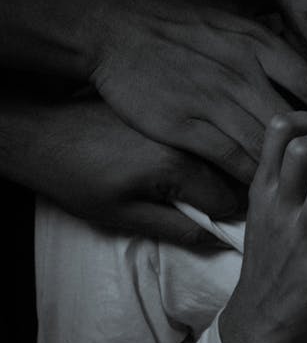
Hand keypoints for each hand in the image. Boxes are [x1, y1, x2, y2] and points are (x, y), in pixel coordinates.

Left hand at [31, 99, 243, 242]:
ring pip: (216, 148)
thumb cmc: (76, 178)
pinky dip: (200, 144)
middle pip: (230, 171)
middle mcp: (185, 136)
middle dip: (226, 191)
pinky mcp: (166, 104)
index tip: (215, 223)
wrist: (41, 131)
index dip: (226, 217)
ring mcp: (177, 115)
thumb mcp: (123, 215)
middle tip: (202, 205)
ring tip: (188, 181)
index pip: (229, 198)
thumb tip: (214, 238)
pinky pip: (197, 128)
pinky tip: (181, 151)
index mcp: (177, 166)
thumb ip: (175, 228)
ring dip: (216, 166)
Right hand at [88, 0, 306, 183]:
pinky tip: (269, 189)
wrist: (113, 29)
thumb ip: (260, 13)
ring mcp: (215, 102)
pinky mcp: (187, 127)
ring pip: (269, 145)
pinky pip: (231, 160)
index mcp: (256, 43)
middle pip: (298, 120)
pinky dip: (253, 177)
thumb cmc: (170, 18)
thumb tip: (287, 11)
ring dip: (294, 168)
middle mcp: (243, 73)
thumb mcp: (224, 8)